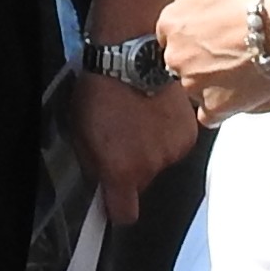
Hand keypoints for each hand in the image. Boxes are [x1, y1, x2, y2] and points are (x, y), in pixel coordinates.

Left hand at [69, 45, 195, 216]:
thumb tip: (101, 181)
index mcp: (122, 170)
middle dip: (132, 169)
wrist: (131, 57)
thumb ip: (92, 165)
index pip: (124, 213)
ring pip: (160, 163)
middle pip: (143, 184)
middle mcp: (151, 166)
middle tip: (122, 140)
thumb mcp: (80, 131)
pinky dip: (166, 134)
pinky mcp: (189, 133)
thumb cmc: (101, 89)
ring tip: (139, 120)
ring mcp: (174, 150)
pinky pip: (175, 144)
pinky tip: (154, 112)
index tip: (114, 200)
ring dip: (151, 149)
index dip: (118, 208)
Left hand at [138, 0, 269, 125]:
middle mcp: (175, 57)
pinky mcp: (217, 107)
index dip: (195, 26)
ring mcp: (196, 84)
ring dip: (210, 79)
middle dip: (199, 54)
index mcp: (170, 23)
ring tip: (240, 64)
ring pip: (194, 86)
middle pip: (181, 59)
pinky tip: (239, 89)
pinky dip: (221, 105)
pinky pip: (210, 113)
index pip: (171, 30)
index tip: (216, 23)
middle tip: (230, 43)